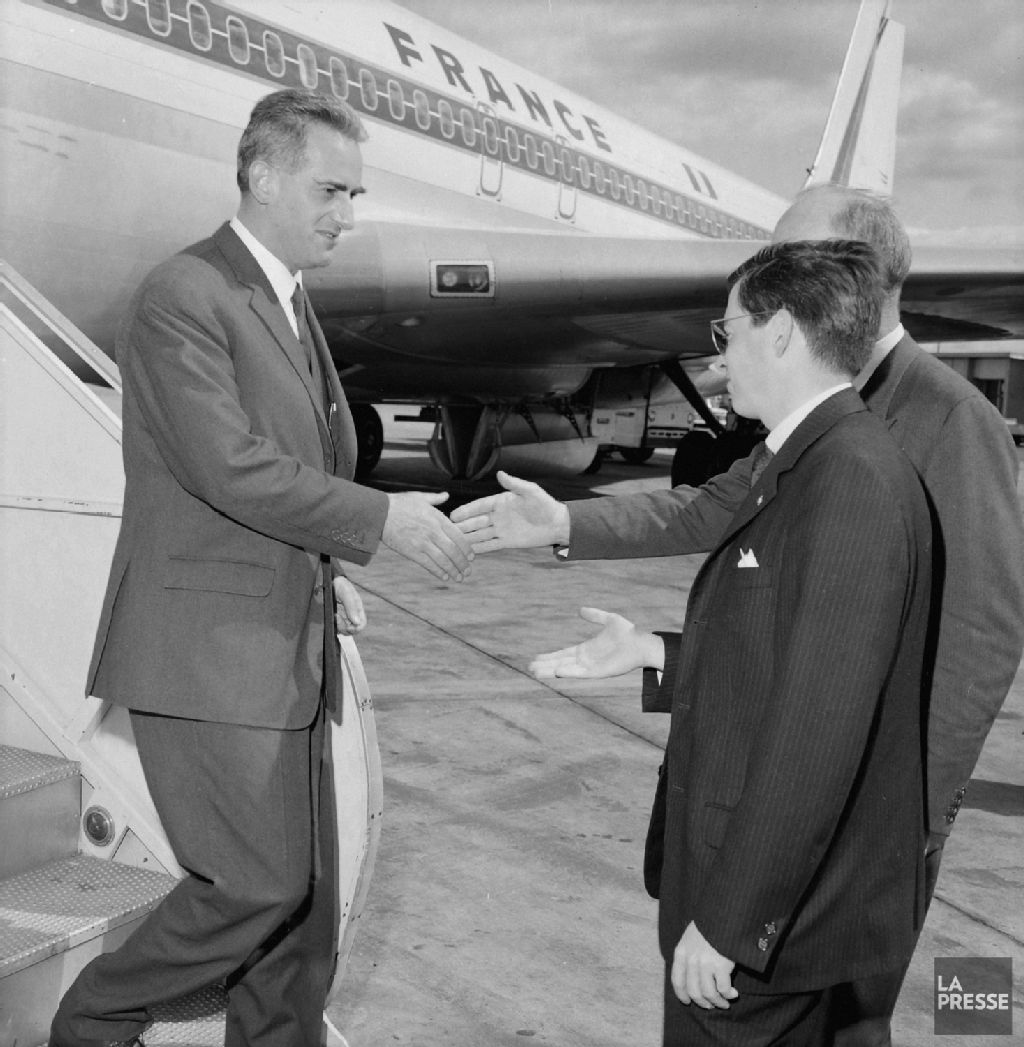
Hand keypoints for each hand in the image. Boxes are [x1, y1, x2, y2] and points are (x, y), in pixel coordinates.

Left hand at [333, 575, 365, 634]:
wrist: (329, 580)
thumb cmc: (340, 584)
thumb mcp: (346, 592)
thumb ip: (351, 606)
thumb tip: (357, 622)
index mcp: (358, 610)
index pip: (361, 625)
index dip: (355, 629)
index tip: (347, 625)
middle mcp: (351, 615)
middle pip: (351, 630)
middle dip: (344, 627)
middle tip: (336, 617)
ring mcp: (342, 618)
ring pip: (343, 630)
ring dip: (337, 626)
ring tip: (332, 614)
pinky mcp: (334, 619)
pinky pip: (335, 628)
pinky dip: (332, 625)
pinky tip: (329, 616)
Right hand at [382, 491, 473, 581]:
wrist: (380, 513)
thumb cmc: (399, 504)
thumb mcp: (420, 497)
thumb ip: (436, 499)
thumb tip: (446, 495)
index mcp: (438, 518)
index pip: (459, 536)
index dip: (467, 549)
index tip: (472, 556)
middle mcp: (433, 532)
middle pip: (454, 551)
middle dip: (463, 563)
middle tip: (468, 571)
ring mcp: (423, 543)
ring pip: (444, 560)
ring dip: (453, 571)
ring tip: (459, 578)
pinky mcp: (412, 552)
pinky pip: (429, 565)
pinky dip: (439, 572)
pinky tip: (445, 577)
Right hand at [450, 471, 569, 551]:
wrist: (556, 524)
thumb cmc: (544, 505)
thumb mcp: (530, 492)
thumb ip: (514, 484)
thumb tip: (500, 474)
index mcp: (500, 502)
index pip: (479, 506)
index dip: (466, 511)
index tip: (453, 515)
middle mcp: (497, 516)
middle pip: (476, 521)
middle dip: (462, 526)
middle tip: (447, 532)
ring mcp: (501, 529)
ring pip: (480, 534)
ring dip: (467, 538)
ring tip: (453, 543)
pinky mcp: (506, 541)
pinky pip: (490, 545)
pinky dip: (479, 548)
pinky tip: (468, 552)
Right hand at [529, 607, 662, 679]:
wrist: (641, 643)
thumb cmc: (628, 633)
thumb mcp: (608, 619)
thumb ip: (595, 615)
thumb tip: (580, 610)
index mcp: (586, 649)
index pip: (563, 654)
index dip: (550, 656)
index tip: (536, 658)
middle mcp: (586, 659)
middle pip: (560, 663)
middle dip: (546, 665)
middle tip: (530, 668)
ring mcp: (591, 667)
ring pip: (566, 670)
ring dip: (552, 671)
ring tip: (536, 673)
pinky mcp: (598, 672)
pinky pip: (580, 673)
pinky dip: (568, 672)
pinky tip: (557, 671)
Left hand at [671, 921, 737, 1009]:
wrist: (722, 914)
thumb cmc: (708, 926)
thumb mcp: (691, 937)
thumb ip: (689, 954)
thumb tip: (691, 977)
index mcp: (681, 952)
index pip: (677, 980)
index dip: (682, 995)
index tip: (688, 1002)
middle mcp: (691, 959)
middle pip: (693, 991)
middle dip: (703, 1003)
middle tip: (711, 1006)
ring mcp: (706, 962)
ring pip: (708, 993)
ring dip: (718, 1002)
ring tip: (725, 1003)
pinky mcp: (721, 964)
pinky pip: (723, 989)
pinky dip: (729, 995)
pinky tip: (733, 993)